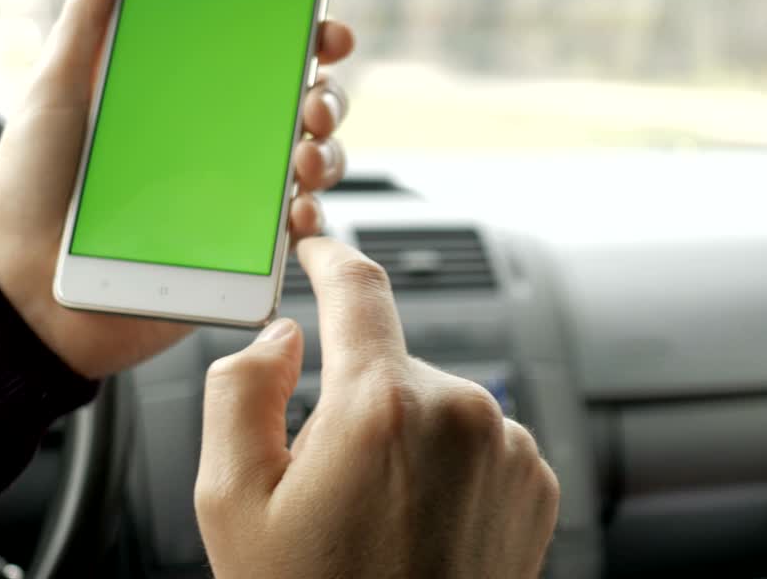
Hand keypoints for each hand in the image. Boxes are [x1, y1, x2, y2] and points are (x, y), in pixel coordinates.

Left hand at [0, 0, 354, 378]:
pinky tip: (298, 210)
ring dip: (329, 153)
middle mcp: (219, 146)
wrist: (26, 294)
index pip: (260, 59)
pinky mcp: (239, 255)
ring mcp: (234, 200)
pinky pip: (296, 231)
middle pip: (303, 108)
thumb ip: (86, 23)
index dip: (304, 40)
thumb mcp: (52, 95)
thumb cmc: (30, 196)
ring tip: (304, 158)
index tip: (324, 31)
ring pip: (314, 164)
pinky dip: (311, 216)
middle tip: (314, 101)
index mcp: (185, 102)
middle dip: (328, 97)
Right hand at [195, 238, 559, 577]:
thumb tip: (284, 339)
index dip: (329, 256)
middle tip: (325, 482)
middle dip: (354, 401)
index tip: (316, 242)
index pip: (358, 290)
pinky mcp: (535, 480)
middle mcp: (462, 411)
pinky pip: (478, 440)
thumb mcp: (231, 503)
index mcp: (384, 406)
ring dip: (402, 437)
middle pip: (390, 364)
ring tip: (378, 519)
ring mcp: (509, 447)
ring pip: (434, 404)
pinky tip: (421, 525)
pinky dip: (445, 464)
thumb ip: (240, 392)